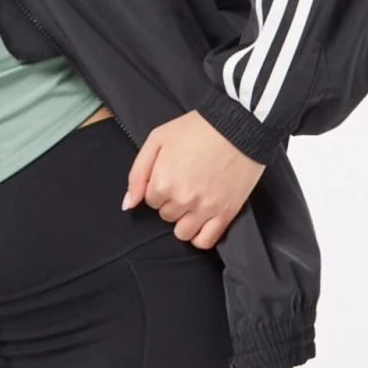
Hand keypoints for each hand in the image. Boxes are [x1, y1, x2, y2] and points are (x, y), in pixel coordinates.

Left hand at [120, 111, 264, 248]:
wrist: (240, 126)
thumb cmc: (197, 129)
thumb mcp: (158, 139)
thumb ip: (138, 173)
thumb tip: (128, 204)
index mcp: (162, 182)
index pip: (150, 200)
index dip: (159, 187)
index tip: (172, 174)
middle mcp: (182, 199)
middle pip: (166, 215)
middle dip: (171, 202)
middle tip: (186, 181)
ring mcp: (205, 209)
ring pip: (182, 232)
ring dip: (184, 220)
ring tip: (194, 200)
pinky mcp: (226, 213)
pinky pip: (205, 241)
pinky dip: (200, 236)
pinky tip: (201, 221)